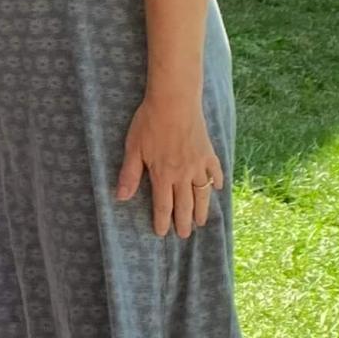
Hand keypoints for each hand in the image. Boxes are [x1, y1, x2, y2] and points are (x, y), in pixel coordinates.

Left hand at [115, 93, 223, 237]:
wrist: (174, 102)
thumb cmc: (149, 122)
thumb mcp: (133, 148)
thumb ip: (130, 174)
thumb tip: (121, 197)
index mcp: (163, 174)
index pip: (163, 205)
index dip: (162, 221)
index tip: (162, 233)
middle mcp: (183, 174)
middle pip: (185, 205)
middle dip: (185, 222)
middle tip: (185, 235)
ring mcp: (199, 165)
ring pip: (202, 194)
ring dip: (202, 210)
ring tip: (202, 222)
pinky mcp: (209, 153)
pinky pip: (216, 172)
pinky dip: (217, 182)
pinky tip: (217, 188)